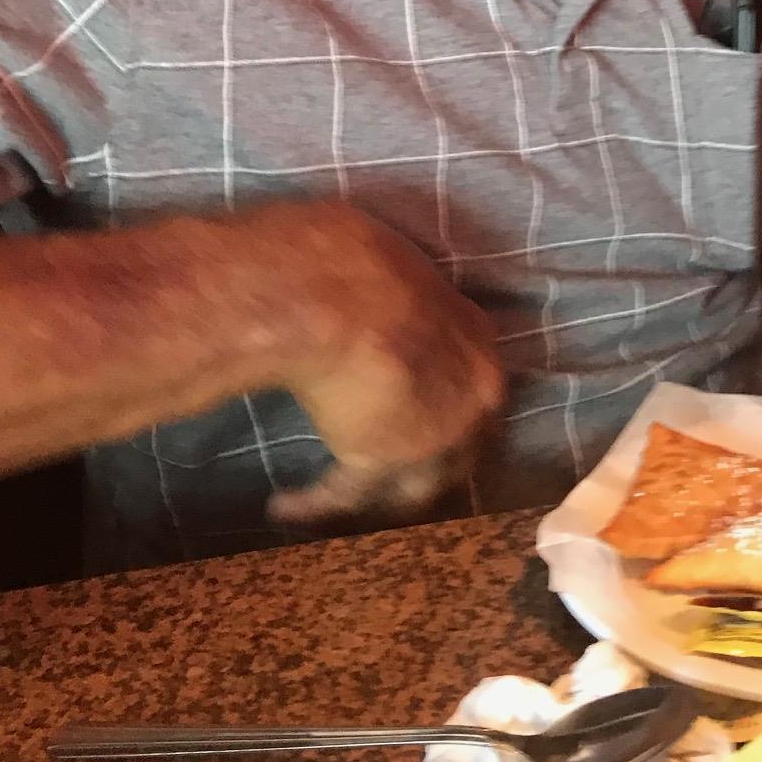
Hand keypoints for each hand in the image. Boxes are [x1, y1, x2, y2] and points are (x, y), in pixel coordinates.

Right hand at [264, 204, 503, 526]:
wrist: (331, 292)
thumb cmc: (358, 255)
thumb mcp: (395, 262)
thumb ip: (398, 292)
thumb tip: (371, 284)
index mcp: (476, 338)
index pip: (470, 383)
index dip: (444, 398)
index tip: (414, 406)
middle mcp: (471, 396)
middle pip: (460, 446)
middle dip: (428, 460)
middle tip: (390, 471)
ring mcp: (432, 437)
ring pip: (414, 485)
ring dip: (377, 497)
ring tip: (341, 504)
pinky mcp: (381, 464)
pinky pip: (345, 495)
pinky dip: (313, 503)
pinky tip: (285, 507)